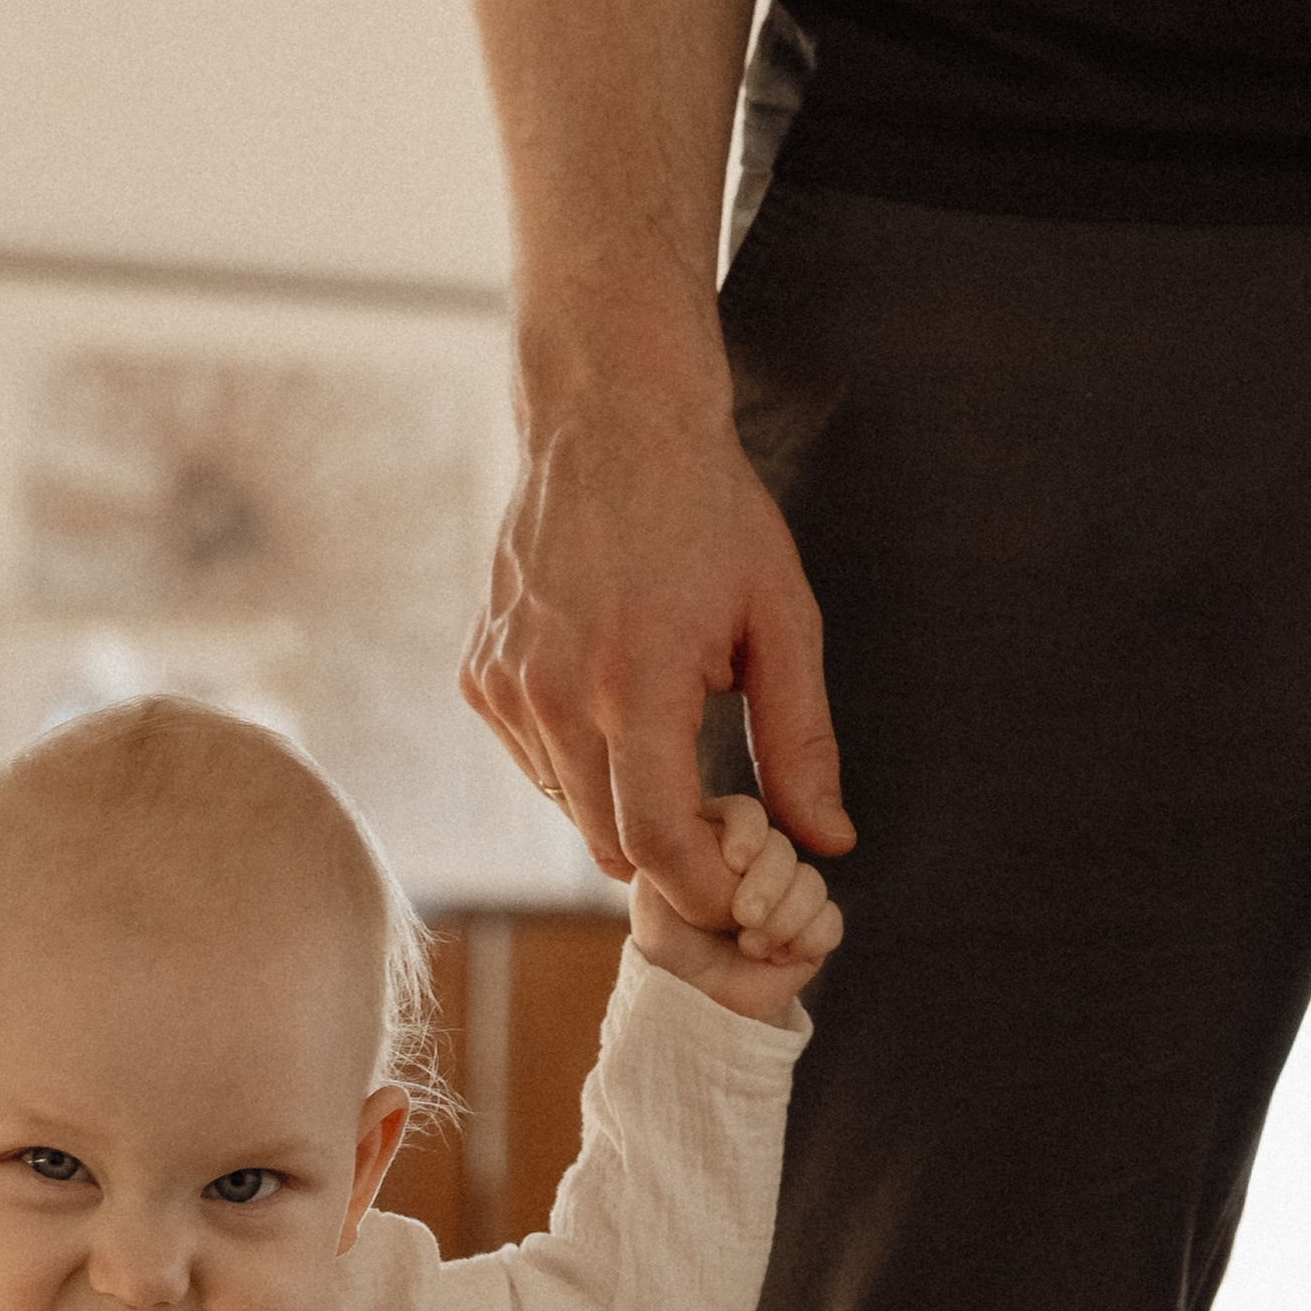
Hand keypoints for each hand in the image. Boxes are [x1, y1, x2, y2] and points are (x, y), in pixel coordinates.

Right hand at [465, 397, 852, 927]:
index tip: (743, 893)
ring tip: (670, 745)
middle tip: (722, 828)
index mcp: (635, 680)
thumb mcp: (779, 618)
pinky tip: (614, 702)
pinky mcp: (482, 679)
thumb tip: (829, 840)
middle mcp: (554, 692)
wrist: (608, 418)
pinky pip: (537, 767)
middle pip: (609, 843)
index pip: (656, 840)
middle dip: (672, 859)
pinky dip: (582, 765)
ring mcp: (508, 688)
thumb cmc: (706, 510)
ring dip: (625, 808)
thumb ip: (801, 739)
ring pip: (571, 811)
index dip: (702, 889)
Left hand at [628, 795, 840, 1017]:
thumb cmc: (666, 945)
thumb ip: (683, 852)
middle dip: (766, 885)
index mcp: (718, 841)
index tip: (734, 863)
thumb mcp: (653, 893)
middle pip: (783, 847)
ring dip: (782, 921)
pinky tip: (777, 957)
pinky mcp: (810, 930)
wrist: (691, 1003)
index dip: (748, 834)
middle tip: (741, 919)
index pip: (747, 815)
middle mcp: (757, 862)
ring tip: (749, 946)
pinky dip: (806, 941)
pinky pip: (829, 922)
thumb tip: (745, 853)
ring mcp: (787, 894)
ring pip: (811, 884)